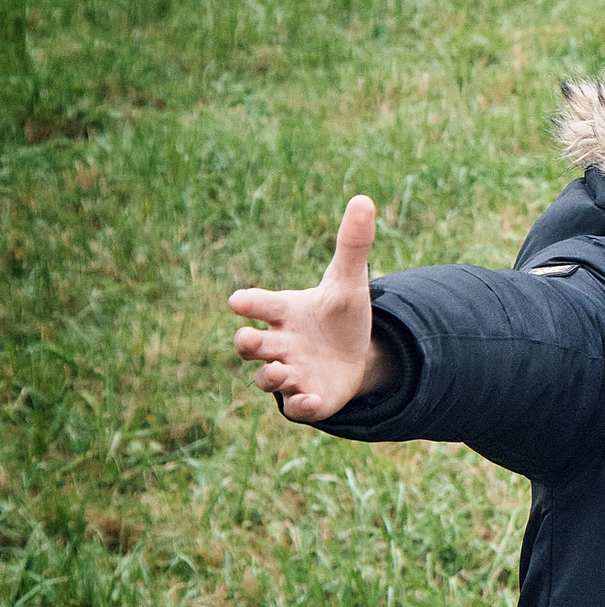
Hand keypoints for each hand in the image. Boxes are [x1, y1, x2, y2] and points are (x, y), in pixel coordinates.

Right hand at [230, 196, 396, 423]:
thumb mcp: (350, 281)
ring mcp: (290, 374)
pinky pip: (297, 408)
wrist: (355, 356)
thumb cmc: (341, 316)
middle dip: (246, 343)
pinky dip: (301, 405)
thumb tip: (363, 199)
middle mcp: (279, 344)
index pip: (260, 304)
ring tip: (279, 371)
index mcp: (285, 313)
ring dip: (269, 376)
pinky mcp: (307, 399)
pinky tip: (312, 400)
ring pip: (267, 378)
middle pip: (251, 345)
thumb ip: (353, 244)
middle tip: (247, 339)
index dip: (249, 302)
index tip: (239, 301)